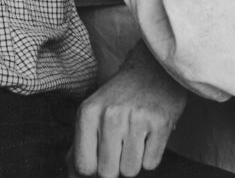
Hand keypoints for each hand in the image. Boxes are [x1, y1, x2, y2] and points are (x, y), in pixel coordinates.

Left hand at [70, 42, 186, 177]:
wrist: (154, 67)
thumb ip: (79, 145)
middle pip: (107, 173)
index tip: (102, 157)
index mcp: (88, 112)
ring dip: (134, 161)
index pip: (84, 166)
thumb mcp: (93, 111)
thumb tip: (73, 177)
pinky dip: (151, 155)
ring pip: (130, 171)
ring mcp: (137, 118)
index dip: (94, 168)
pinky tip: (149, 134)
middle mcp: (111, 114)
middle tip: (121, 144)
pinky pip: (151, 164)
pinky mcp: (160, 123)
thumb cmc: (121, 96)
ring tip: (136, 137)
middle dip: (115, 165)